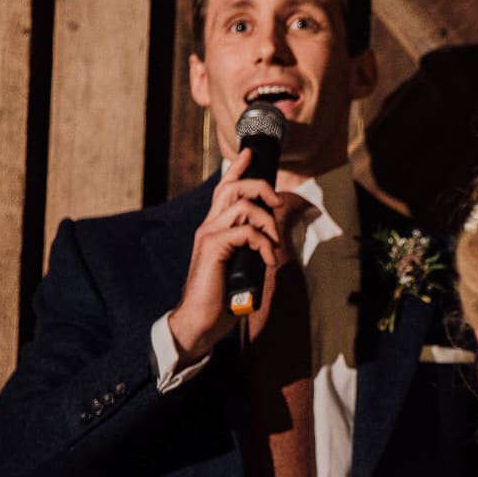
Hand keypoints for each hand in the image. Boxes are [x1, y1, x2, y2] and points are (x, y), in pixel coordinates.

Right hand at [166, 149, 285, 362]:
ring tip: (274, 244)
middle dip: (261, 187)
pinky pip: (245, 231)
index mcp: (215, 228)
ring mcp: (209, 236)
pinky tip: (269, 261)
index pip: (224, 189)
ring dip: (267, 222)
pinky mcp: (213, 248)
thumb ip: (251, 249)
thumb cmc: (221, 298)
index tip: (250, 153)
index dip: (238, 169)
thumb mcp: (241, 266)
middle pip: (233, 187)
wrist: (200, 322)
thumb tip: (272, 240)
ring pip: (242, 205)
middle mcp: (209, 226)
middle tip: (277, 204)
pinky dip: (264, 243)